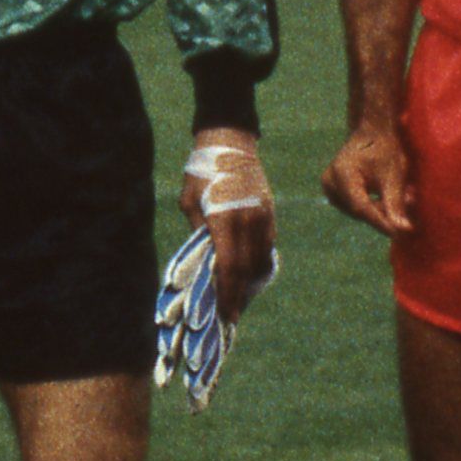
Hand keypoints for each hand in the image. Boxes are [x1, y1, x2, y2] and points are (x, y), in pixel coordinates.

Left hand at [182, 128, 274, 321]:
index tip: (224, 314)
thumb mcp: (189, 202)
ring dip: (249, 283)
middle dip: (238, 295)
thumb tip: (206, 262)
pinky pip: (266, 248)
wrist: (231, 143)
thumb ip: (198, 233)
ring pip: (260, 261)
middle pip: (246, 269)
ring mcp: (264, 219)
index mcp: (225, 220)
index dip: (226, 293)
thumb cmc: (201, 172)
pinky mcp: (271, 215)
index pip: (227, 266)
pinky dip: (258, 265)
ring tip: (237, 301)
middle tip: (230, 317)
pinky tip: (248, 276)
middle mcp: (249, 222)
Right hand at [318, 119, 415, 239]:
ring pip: (357, 211)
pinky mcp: (334, 191)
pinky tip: (389, 198)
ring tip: (403, 198)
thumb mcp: (394, 175)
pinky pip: (355, 206)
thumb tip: (402, 230)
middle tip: (409, 205)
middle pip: (359, 210)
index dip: (380, 222)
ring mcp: (329, 187)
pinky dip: (373, 205)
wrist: (372, 132)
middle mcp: (330, 182)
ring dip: (380, 209)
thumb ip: (395, 203)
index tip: (400, 234)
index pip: (361, 206)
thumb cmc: (385, 149)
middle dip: (384, 213)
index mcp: (342, 174)